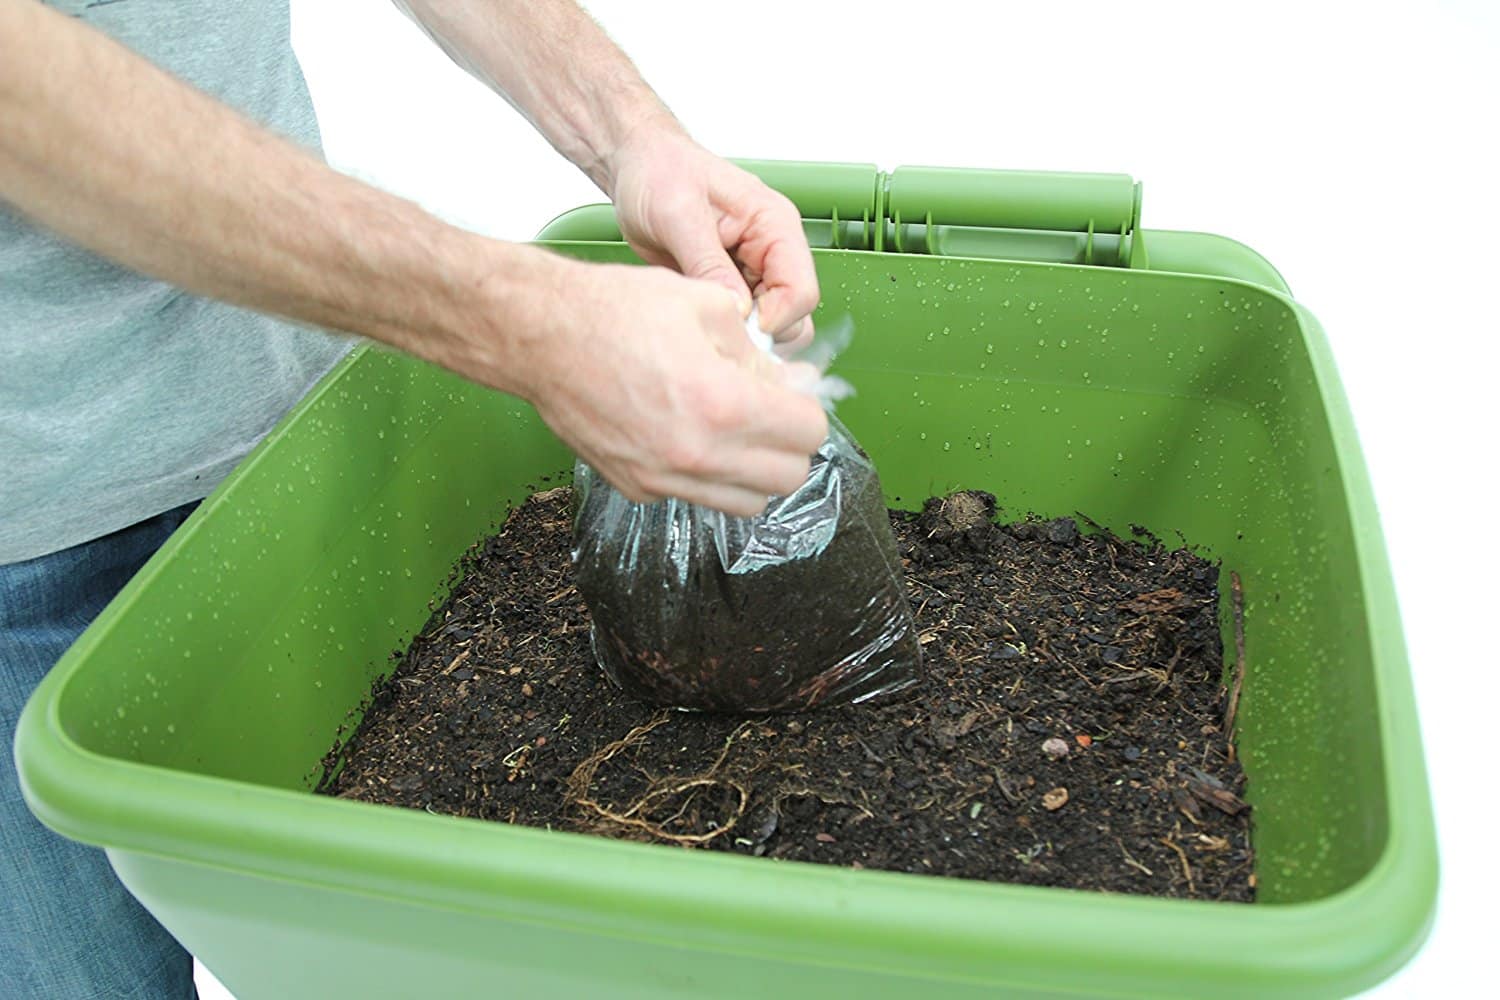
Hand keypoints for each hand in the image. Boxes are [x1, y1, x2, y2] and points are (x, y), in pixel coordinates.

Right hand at [510, 257, 828, 515]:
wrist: (540, 335)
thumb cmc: (614, 311)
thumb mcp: (708, 305)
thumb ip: (759, 353)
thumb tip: (792, 381)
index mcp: (724, 404)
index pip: (809, 433)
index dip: (808, 408)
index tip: (794, 394)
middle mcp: (697, 455)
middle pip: (785, 478)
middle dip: (789, 444)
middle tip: (772, 413)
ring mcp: (664, 478)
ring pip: (746, 502)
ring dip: (754, 469)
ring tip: (735, 428)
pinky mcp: (637, 487)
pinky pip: (697, 496)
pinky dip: (708, 474)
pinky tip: (689, 433)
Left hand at [605, 122, 818, 352]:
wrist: (636, 166)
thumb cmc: (660, 171)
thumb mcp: (679, 214)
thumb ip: (709, 263)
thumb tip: (736, 308)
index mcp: (774, 225)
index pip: (801, 290)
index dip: (775, 319)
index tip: (736, 327)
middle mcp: (771, 251)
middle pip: (793, 315)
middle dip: (759, 330)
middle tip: (716, 327)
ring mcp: (752, 271)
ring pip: (770, 325)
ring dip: (739, 332)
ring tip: (701, 315)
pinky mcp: (730, 286)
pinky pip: (739, 321)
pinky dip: (721, 327)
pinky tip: (695, 313)